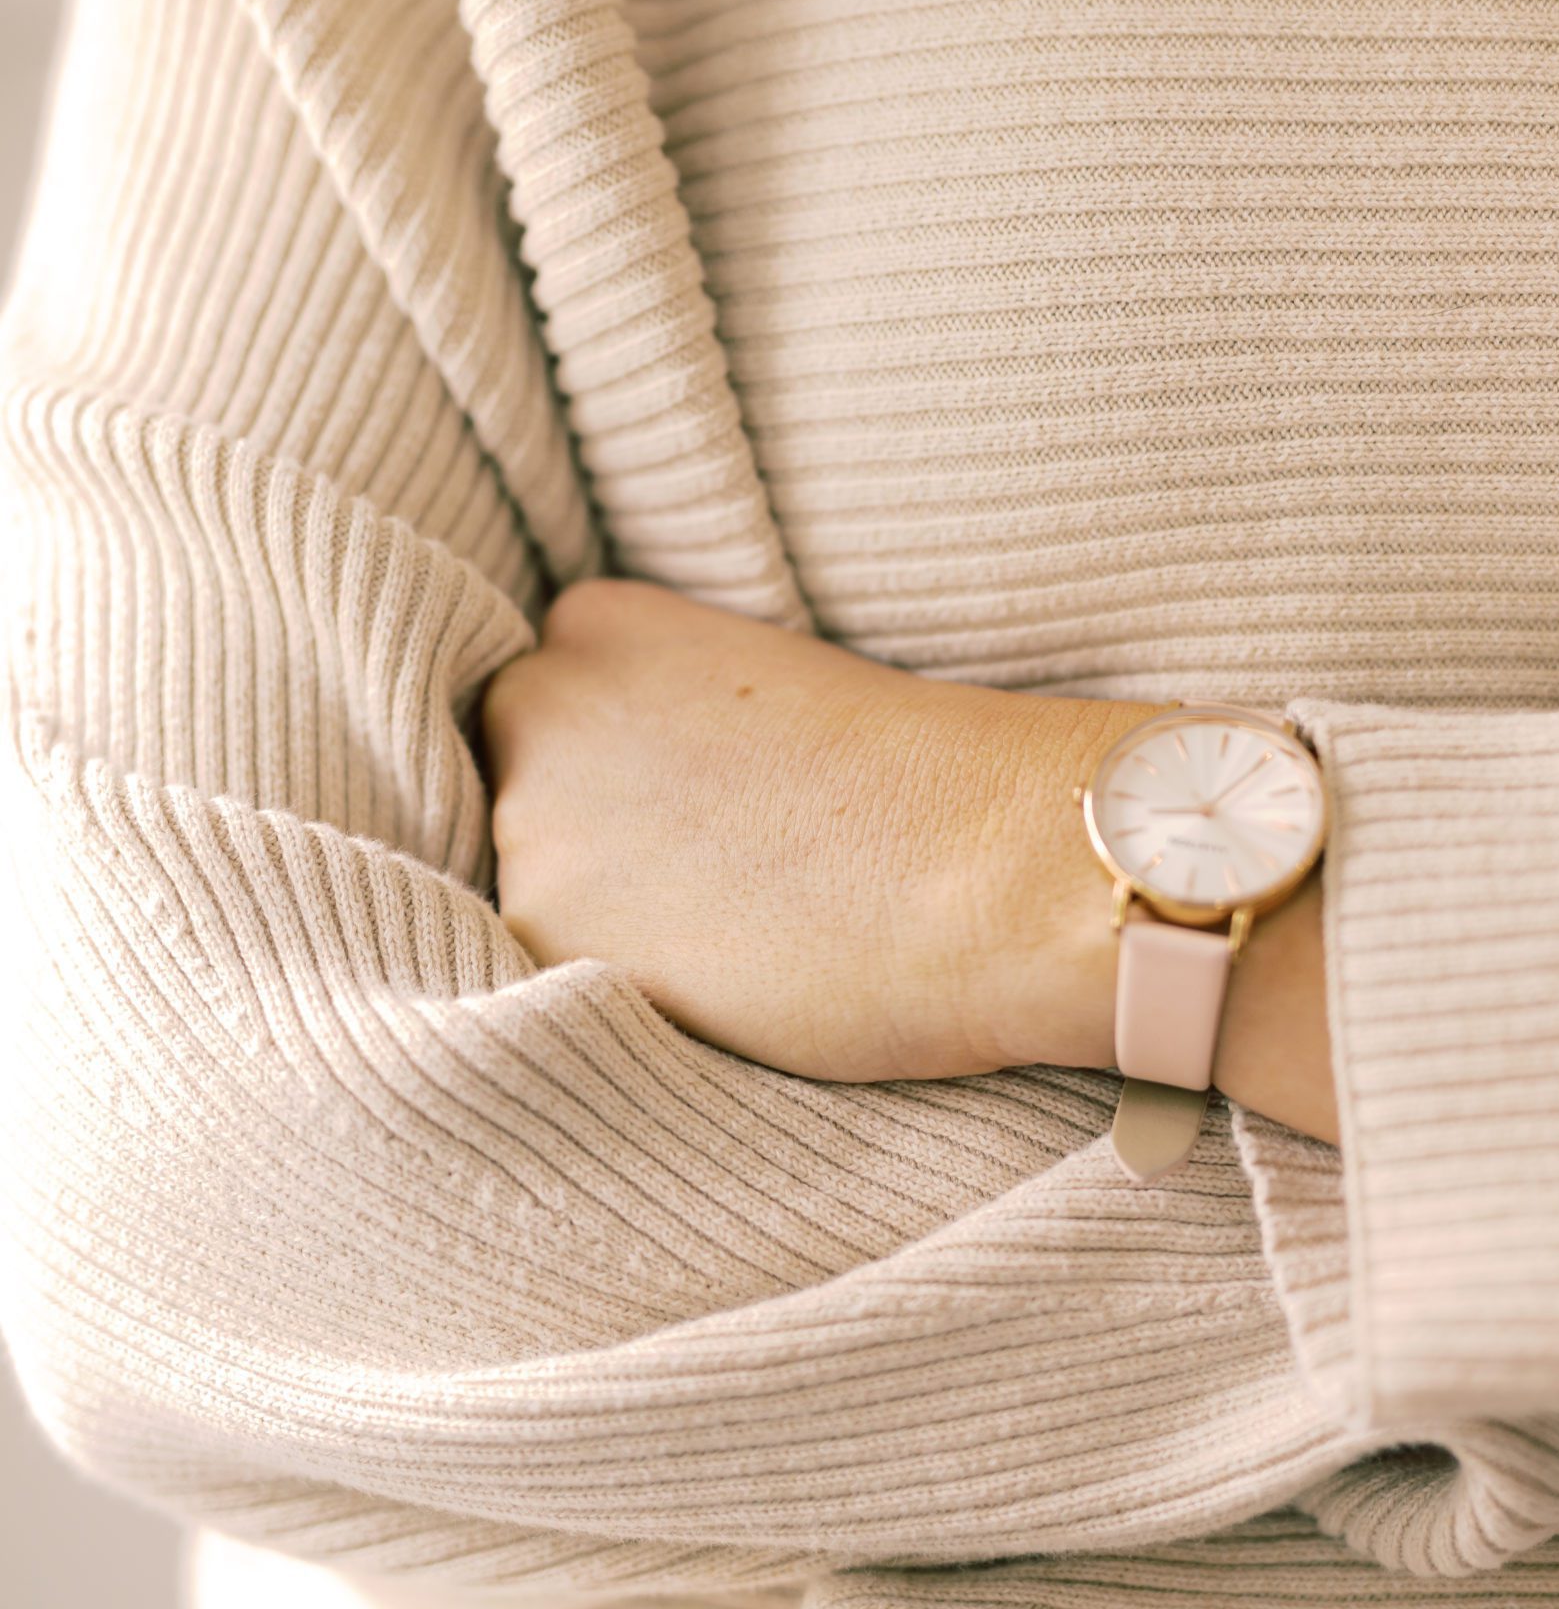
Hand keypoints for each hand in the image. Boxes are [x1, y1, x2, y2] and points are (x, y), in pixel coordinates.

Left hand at [480, 578, 1337, 1135]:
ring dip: (599, 915)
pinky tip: (719, 976)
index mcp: (595, 623)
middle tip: (715, 873)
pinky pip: (550, 975)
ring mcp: (529, 822)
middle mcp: (534, 707)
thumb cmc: (926, 781)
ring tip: (734, 926)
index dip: (615, 769)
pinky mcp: (549, 937)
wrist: (997, 867)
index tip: (696, 803)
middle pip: (511, 790)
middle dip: (587, 832)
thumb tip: (615, 807)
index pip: (539, 704)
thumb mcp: (768, 702)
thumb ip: (659, 729)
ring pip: (529, 886)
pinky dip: (617, 985)